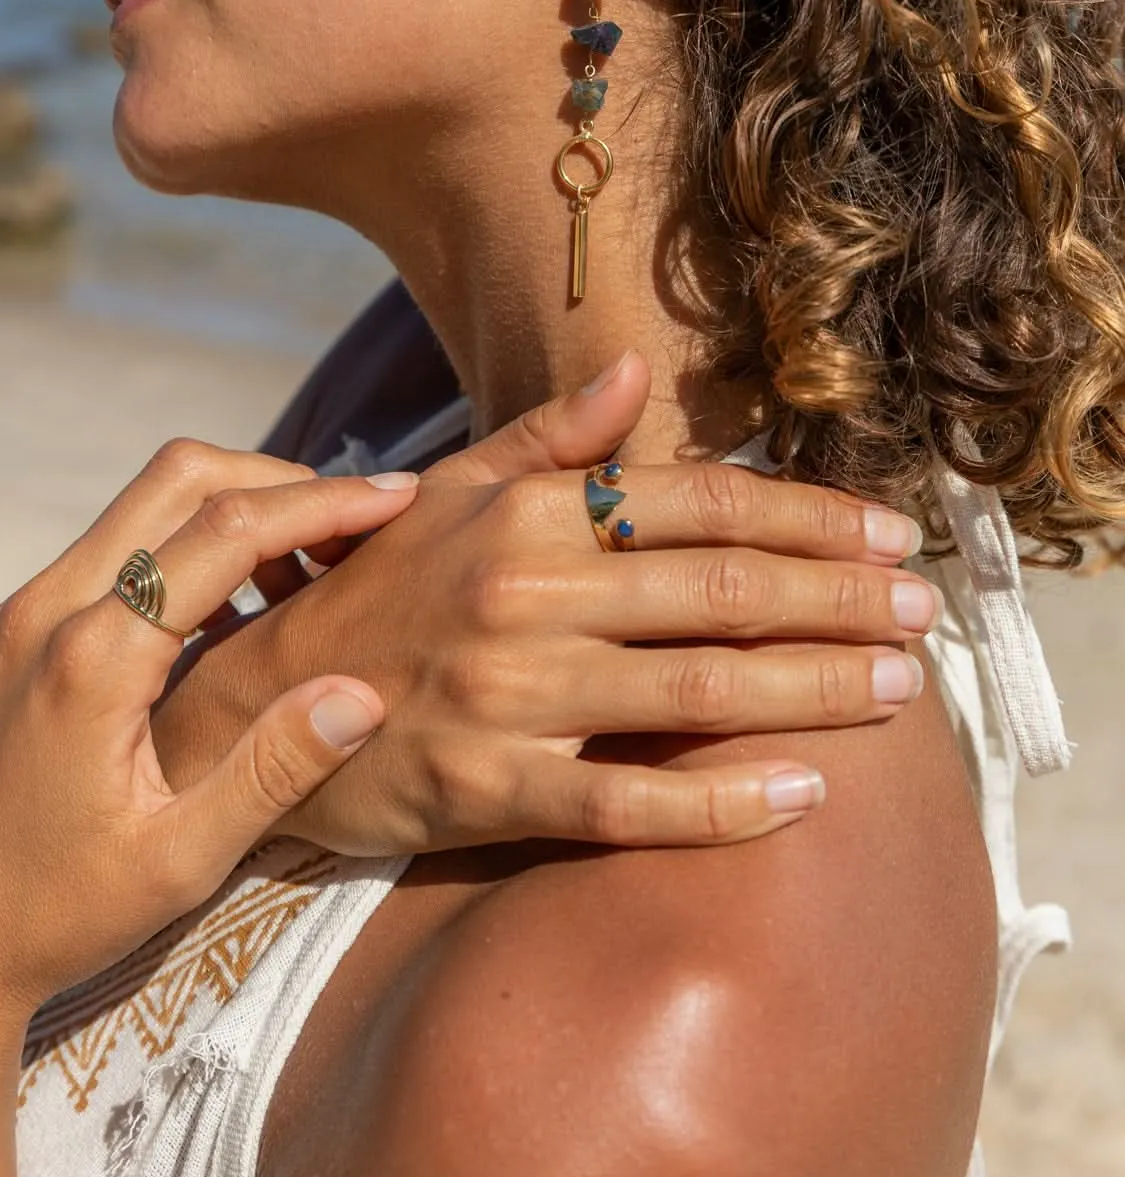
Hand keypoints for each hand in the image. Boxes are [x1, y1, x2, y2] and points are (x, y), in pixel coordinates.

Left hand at [0, 465, 416, 1035]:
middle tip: (363, 522)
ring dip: (236, 511)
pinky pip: (119, 547)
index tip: (402, 497)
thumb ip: (274, 769)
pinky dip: (190, 548)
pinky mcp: (18, 629)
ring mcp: (24, 612)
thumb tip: (364, 691)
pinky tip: (243, 610)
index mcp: (92, 656)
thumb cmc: (60, 917)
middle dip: (282, 483)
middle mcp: (47, 608)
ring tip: (316, 568)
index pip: (226, 529)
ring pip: (147, 502)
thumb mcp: (182, 860)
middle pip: (181, 477)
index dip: (322, 503)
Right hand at [153, 351, 937, 853]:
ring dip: (813, 690)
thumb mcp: (447, 489)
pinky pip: (628, 805)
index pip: (695, 500)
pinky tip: (803, 796)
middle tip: (923, 611)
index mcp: (525, 511)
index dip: (805, 514)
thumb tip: (638, 370)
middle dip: (837, 599)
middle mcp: (525, 593)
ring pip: (695, 692)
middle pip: (718, 590)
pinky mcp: (492, 791)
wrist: (252, 706)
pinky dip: (723, 805)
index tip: (888, 532)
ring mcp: (511, 695)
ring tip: (898, 690)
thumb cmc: (369, 586)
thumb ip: (550, 437)